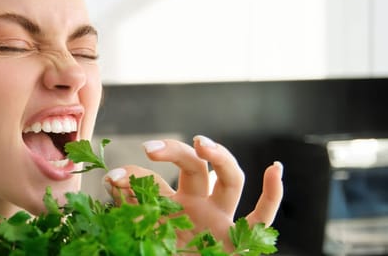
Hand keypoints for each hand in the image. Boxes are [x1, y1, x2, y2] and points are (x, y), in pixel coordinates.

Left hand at [103, 135, 283, 247]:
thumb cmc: (153, 253)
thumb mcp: (135, 233)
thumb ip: (128, 209)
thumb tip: (114, 182)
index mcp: (166, 206)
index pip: (152, 181)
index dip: (131, 176)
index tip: (111, 177)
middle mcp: (195, 206)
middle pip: (194, 168)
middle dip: (174, 151)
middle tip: (149, 148)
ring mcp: (218, 219)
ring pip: (230, 180)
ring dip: (220, 156)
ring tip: (200, 142)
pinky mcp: (238, 241)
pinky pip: (262, 217)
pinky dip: (273, 194)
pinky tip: (276, 168)